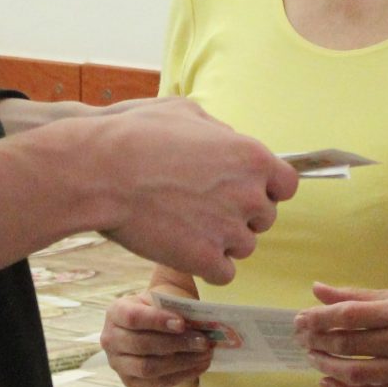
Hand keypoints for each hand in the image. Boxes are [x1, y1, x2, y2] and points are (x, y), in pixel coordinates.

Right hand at [94, 101, 298, 284]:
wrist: (100, 171)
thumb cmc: (136, 135)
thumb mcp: (186, 113)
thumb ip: (219, 132)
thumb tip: (228, 141)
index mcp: (252, 157)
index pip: (287, 186)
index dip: (267, 189)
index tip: (245, 190)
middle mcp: (249, 194)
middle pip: (265, 218)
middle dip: (240, 215)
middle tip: (203, 208)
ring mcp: (229, 230)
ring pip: (244, 248)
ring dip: (222, 242)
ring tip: (185, 225)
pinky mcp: (205, 259)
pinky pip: (224, 273)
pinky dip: (206, 266)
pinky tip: (182, 248)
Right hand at [101, 290, 215, 386]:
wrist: (150, 325)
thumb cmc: (158, 309)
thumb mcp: (161, 300)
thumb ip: (173, 307)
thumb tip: (198, 322)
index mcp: (115, 312)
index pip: (133, 318)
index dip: (158, 321)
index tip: (183, 323)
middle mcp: (110, 339)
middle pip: (142, 345)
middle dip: (176, 344)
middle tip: (203, 342)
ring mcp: (118, 363)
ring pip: (148, 368)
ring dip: (181, 363)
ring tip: (205, 355)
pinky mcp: (130, 381)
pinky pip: (155, 383)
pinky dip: (180, 376)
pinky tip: (198, 366)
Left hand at [294, 284, 387, 386]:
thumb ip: (356, 296)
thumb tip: (317, 289)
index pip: (351, 315)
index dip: (321, 318)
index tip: (300, 320)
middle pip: (350, 343)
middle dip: (319, 341)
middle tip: (302, 339)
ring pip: (356, 372)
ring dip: (328, 366)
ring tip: (313, 358)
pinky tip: (328, 383)